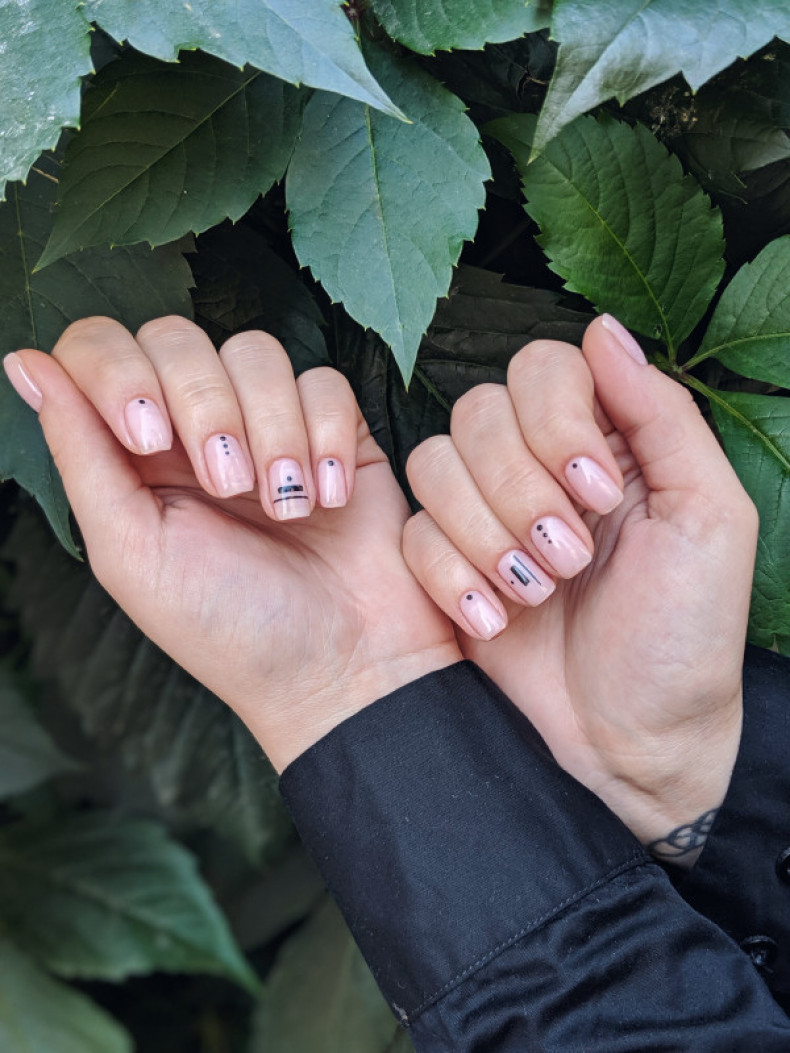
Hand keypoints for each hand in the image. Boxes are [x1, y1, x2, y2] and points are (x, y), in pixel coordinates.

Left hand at [3, 317, 459, 771]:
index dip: (118, 372)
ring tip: (286, 507)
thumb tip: (25, 363)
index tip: (149, 440)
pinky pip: (325, 382)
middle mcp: (194, 427)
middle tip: (227, 485)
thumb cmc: (228, 626)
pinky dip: (326, 436)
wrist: (339, 664)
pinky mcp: (335, 430)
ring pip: (256, 352)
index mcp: (132, 454)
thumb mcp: (130, 550)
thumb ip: (79, 451)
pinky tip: (327, 497)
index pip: (101, 350)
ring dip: (272, 428)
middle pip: (178, 335)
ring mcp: (268, 423)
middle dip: (204, 406)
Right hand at [403, 315, 757, 861]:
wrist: (629, 742)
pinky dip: (449, 577)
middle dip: (518, 491)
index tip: (595, 495)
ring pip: (433, 464)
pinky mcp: (445, 567)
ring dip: (481, 533)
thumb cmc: (682, 636)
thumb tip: (603, 328)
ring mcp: (485, 517)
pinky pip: (412, 536)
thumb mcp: (708, 518)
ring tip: (534, 593)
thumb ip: (664, 416)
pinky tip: (495, 622)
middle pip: (479, 412)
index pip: (543, 369)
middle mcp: (538, 467)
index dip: (554, 421)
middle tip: (569, 559)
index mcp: (606, 442)